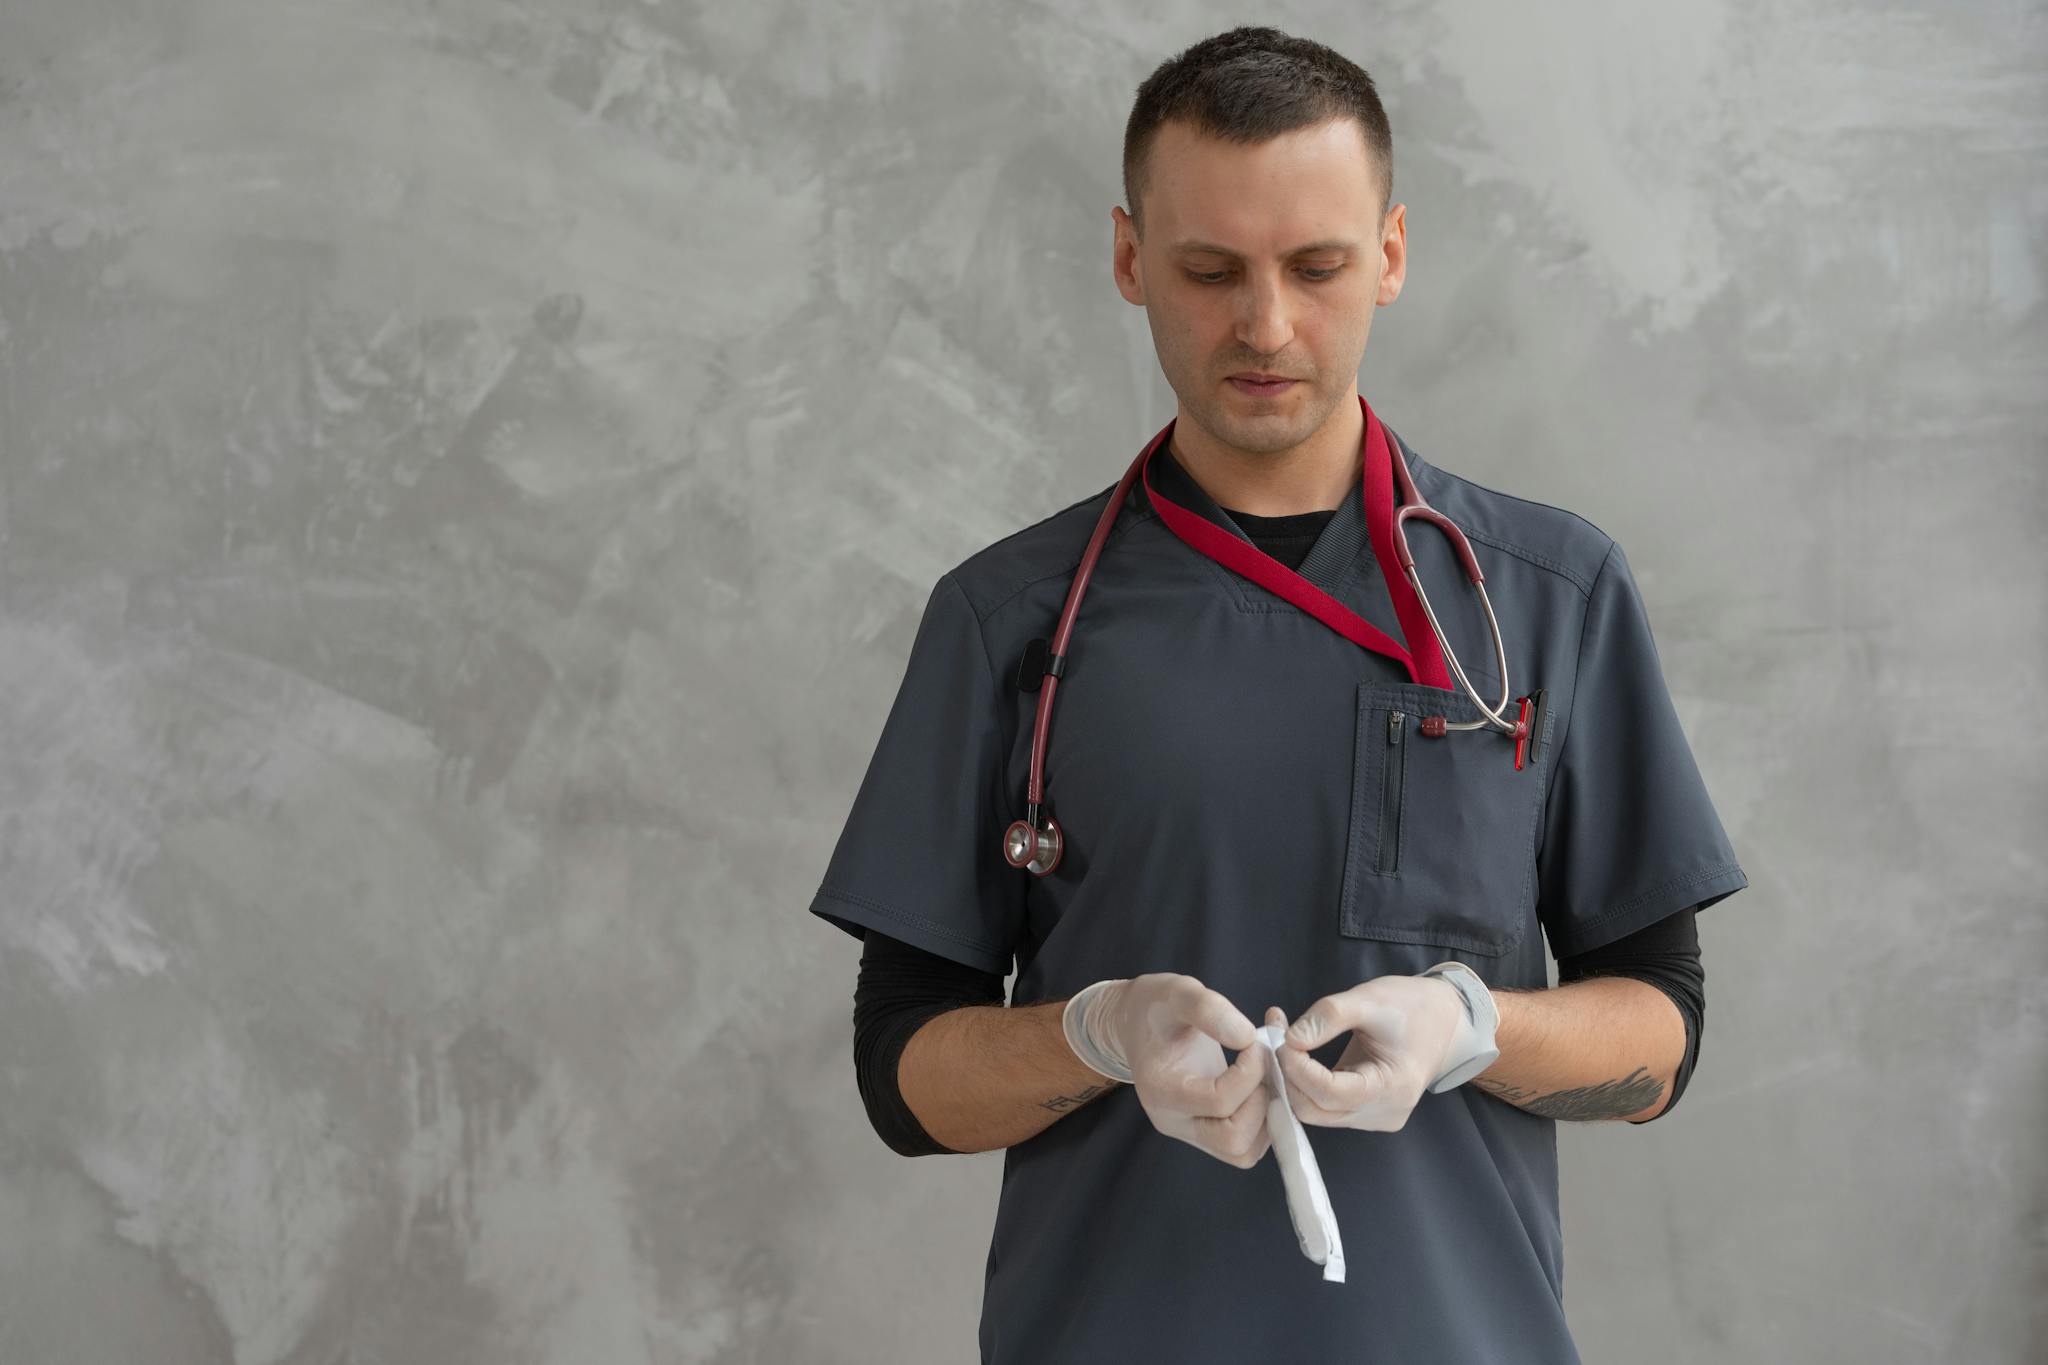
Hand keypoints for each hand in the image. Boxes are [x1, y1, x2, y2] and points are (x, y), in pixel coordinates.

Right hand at [1065, 973, 1271, 1167]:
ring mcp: (1188, 1131)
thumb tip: (1247, 1037)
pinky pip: (1244, 1146)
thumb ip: (1208, 1009)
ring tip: (1264, 1075)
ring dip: (1267, 1116)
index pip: (1220, 1101)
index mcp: (1161, 1089)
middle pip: (1233, 1140)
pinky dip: (1263, 1122)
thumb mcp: (1178, 991)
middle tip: (1263, 1065)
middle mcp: (1173, 1120)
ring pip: (1243, 1152)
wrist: (1137, 1022)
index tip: (1255, 1041)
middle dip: (1262, 1101)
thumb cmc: (1156, 1006)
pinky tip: (1260, 1085)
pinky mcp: (1204, 1133)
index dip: (1250, 1071)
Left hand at [1273, 975, 1466, 1131]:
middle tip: (1274, 1037)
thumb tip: (1289, 1039)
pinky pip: (1326, 1107)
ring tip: (1283, 1041)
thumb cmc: (1410, 1005)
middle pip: (1318, 1110)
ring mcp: (1375, 1118)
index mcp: (1393, 1087)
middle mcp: (1384, 1113)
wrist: (1443, 1019)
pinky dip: (1306, 1084)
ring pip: (1317, 1112)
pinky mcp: (1366, 1114)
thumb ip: (1329, 1016)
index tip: (1279, 1039)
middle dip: (1290, 1076)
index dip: (1298, 1068)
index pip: (1331, 1092)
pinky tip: (1298, 1056)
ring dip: (1294, 1080)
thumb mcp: (1370, 999)